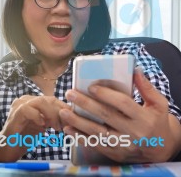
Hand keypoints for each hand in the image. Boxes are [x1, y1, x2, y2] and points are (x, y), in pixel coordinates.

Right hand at [0, 95, 69, 160]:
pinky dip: (38, 117)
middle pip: (48, 99)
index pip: (52, 99)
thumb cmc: (24, 138)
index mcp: (32, 101)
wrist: (7, 148)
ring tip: (55, 127)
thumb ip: (52, 118)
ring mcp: (19, 105)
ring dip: (52, 114)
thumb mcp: (42, 126)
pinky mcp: (15, 113)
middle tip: (65, 125)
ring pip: (40, 101)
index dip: (64, 109)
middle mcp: (25, 100)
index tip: (72, 120)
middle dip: (60, 112)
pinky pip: (28, 109)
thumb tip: (70, 116)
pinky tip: (42, 126)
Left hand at [59, 69, 180, 162]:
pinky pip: (94, 144)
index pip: (123, 104)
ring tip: (63, 112)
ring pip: (97, 132)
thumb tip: (135, 70)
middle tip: (70, 93)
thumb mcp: (158, 104)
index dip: (106, 95)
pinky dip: (79, 137)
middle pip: (106, 116)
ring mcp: (123, 145)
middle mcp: (133, 132)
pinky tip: (68, 129)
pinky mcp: (114, 153)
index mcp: (144, 118)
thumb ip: (146, 88)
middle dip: (85, 104)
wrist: (160, 150)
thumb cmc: (156, 122)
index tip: (91, 87)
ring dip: (78, 122)